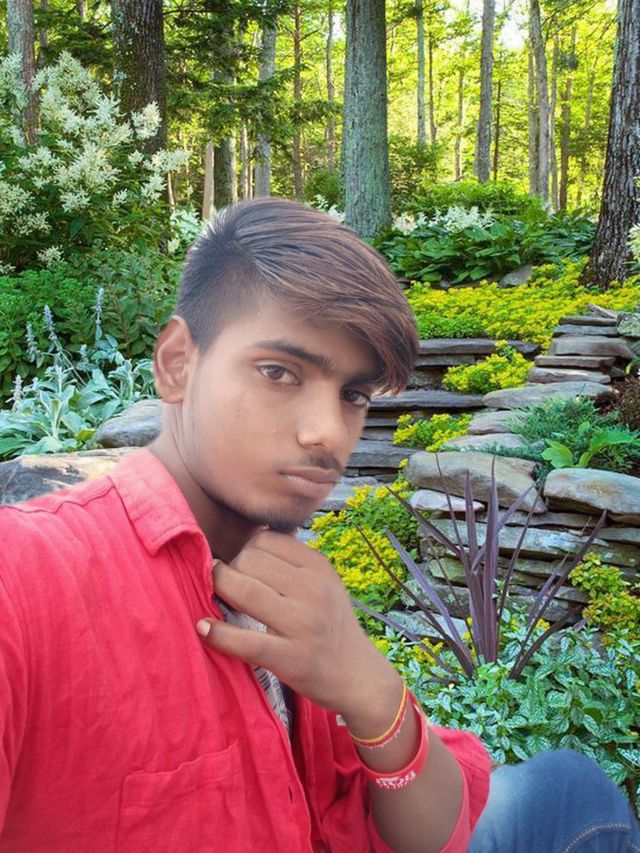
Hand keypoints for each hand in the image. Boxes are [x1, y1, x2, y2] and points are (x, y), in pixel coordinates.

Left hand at [195, 530, 400, 720]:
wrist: (358, 676)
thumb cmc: (332, 626)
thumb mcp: (325, 583)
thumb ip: (294, 560)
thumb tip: (254, 535)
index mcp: (319, 567)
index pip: (265, 540)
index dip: (244, 551)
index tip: (239, 568)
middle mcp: (313, 590)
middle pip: (249, 561)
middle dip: (230, 571)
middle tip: (227, 587)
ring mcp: (303, 624)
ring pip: (245, 591)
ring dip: (219, 591)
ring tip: (215, 598)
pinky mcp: (291, 658)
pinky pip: (245, 641)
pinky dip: (218, 633)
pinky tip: (204, 628)